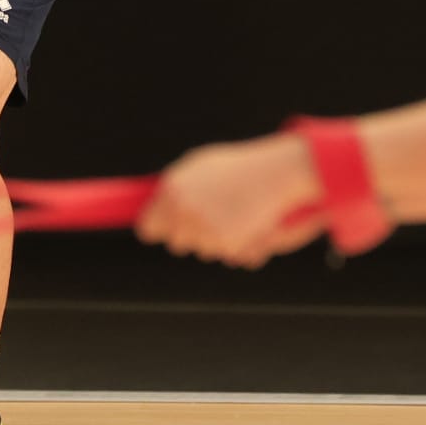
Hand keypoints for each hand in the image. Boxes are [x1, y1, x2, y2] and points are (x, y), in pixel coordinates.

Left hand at [135, 133, 327, 268]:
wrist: (276, 173)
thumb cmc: (238, 168)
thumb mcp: (199, 168)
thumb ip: (175, 189)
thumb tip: (154, 206)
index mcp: (172, 191)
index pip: (149, 230)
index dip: (160, 229)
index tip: (168, 229)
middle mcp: (183, 212)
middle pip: (177, 244)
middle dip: (192, 235)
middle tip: (212, 218)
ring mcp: (204, 230)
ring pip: (203, 251)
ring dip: (215, 241)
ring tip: (236, 216)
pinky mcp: (226, 245)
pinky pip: (227, 256)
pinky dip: (238, 247)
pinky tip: (251, 226)